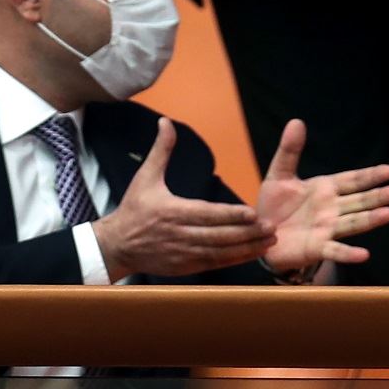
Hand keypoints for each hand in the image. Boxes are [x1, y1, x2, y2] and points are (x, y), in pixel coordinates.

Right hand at [93, 118, 275, 279]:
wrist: (117, 245)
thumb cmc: (134, 209)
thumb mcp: (145, 177)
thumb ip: (162, 151)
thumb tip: (166, 122)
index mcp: (172, 212)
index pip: (207, 214)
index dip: (230, 215)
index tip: (252, 212)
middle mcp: (179, 234)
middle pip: (218, 236)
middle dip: (247, 233)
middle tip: (271, 227)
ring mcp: (183, 253)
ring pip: (221, 252)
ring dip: (247, 248)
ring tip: (270, 241)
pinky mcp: (186, 267)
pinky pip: (215, 264)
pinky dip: (236, 260)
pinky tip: (254, 253)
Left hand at [256, 119, 388, 271]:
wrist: (260, 235)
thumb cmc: (275, 205)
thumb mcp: (279, 174)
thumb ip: (290, 151)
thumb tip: (296, 121)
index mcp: (326, 189)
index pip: (352, 180)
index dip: (370, 176)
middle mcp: (332, 209)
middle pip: (359, 201)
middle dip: (377, 196)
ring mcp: (327, 229)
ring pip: (353, 223)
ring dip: (370, 219)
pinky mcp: (317, 247)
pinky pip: (334, 250)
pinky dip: (348, 253)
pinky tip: (363, 255)